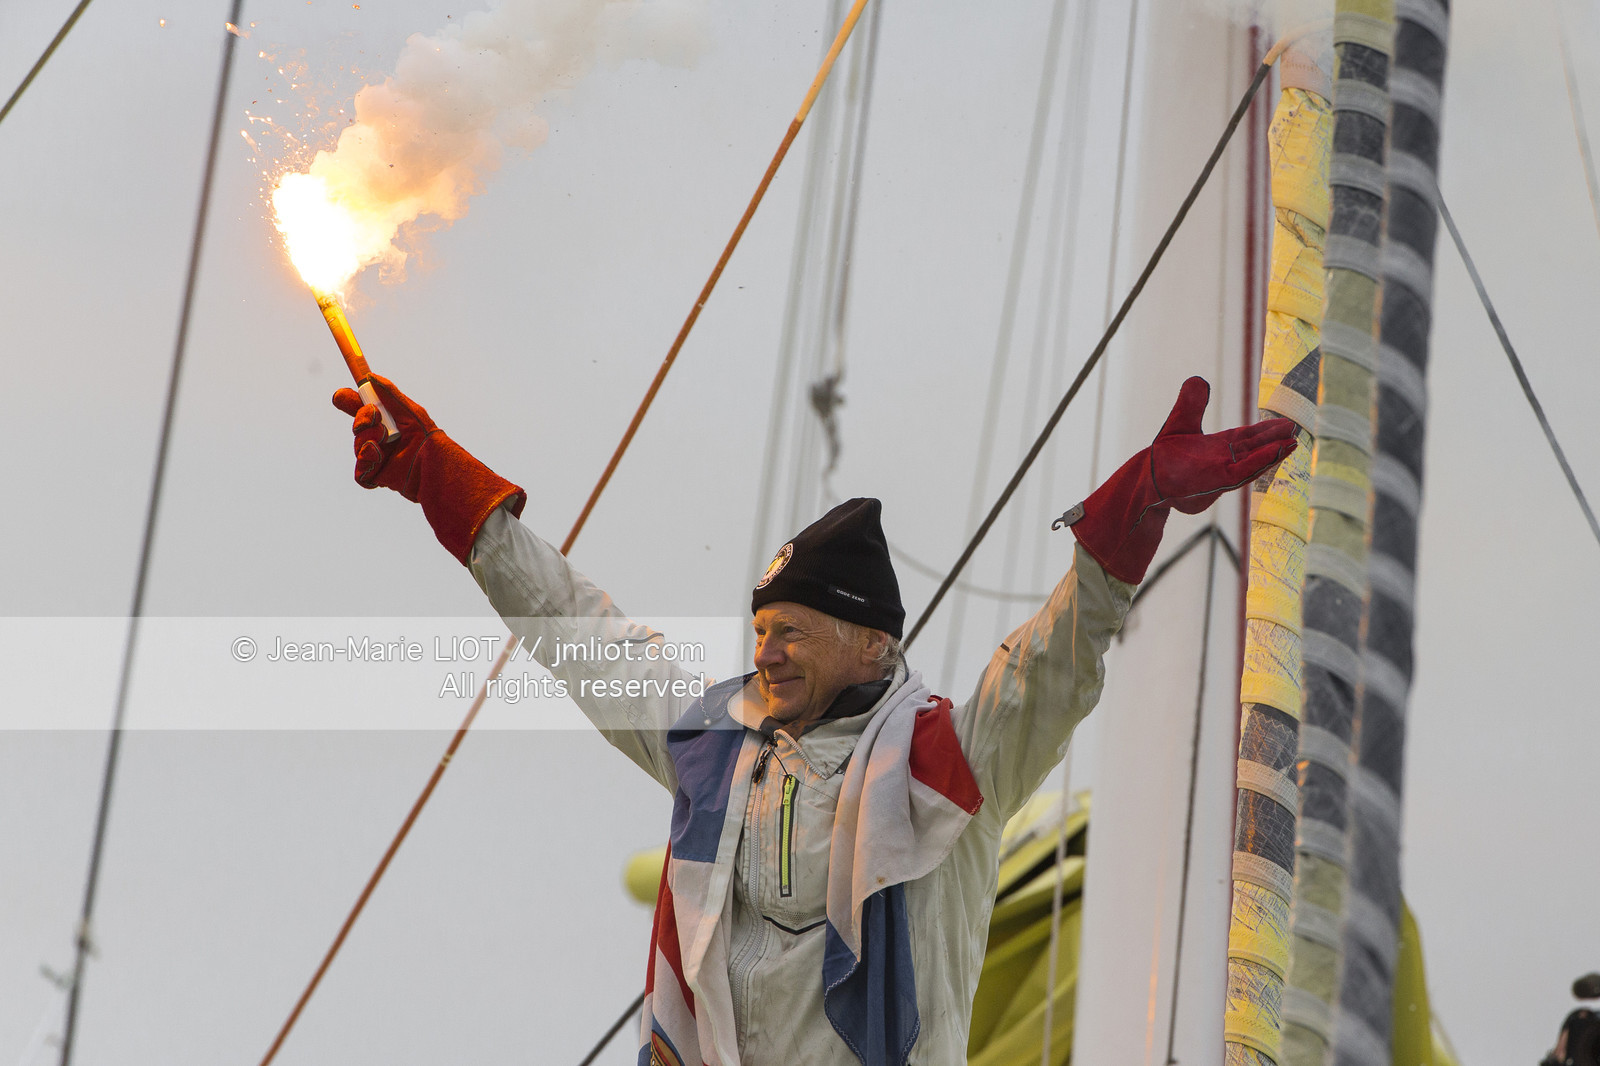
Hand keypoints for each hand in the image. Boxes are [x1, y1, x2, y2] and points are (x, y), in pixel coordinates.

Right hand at [330, 376, 525, 564]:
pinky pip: (360, 473)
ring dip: (366, 441)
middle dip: (361, 420)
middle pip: (357, 427)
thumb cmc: (426, 436)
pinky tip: (378, 457)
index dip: (349, 401)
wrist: (435, 464)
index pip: (361, 408)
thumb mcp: (409, 411)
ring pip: (357, 448)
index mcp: (388, 421)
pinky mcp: (379, 476)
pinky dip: (366, 463)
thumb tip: (370, 376)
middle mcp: (382, 438)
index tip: (343, 396)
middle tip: (374, 417)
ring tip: (382, 441)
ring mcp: (379, 458)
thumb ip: (390, 393)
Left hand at [1068, 376, 1296, 583]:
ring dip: (1274, 453)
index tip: (1284, 424)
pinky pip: (1244, 471)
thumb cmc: (1162, 459)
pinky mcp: (1218, 482)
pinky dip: (1261, 461)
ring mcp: (1222, 474)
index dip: (1265, 431)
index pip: (1246, 438)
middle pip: (1255, 450)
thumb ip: (1191, 404)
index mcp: (1218, 449)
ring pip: (1254, 462)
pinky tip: (1277, 452)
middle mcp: (1223, 462)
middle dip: (1275, 442)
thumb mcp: (1180, 423)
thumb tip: (1198, 379)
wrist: (1147, 479)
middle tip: (1296, 432)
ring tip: (1293, 442)